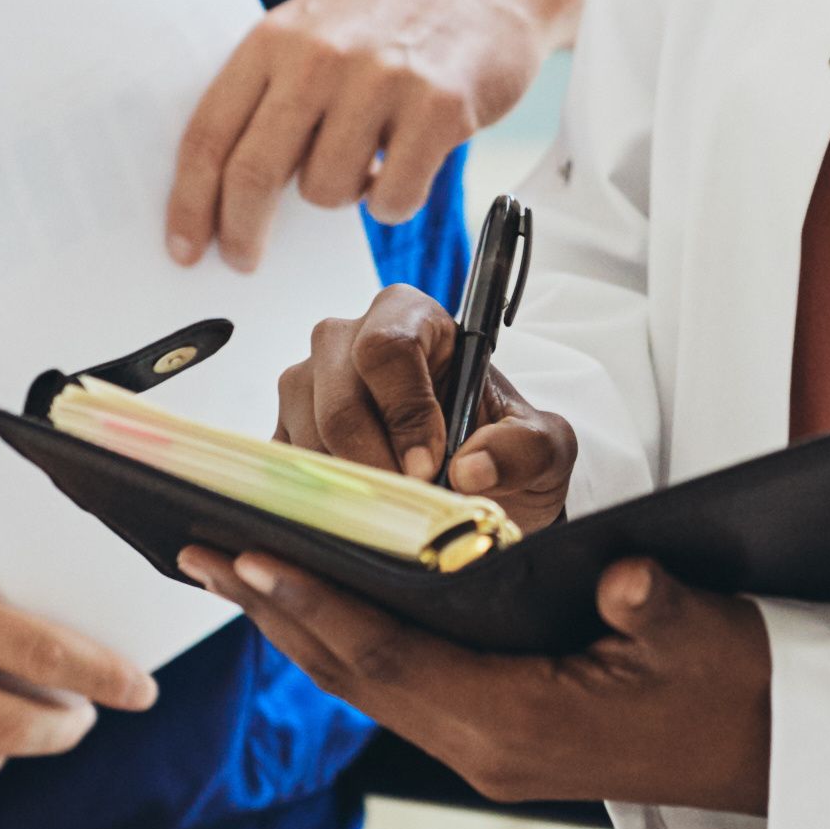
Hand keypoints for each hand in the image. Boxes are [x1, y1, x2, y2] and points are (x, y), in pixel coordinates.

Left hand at [169, 0, 562, 270]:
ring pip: (326, 192)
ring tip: (365, 159)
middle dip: (241, 233)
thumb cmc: (397, 10)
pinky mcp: (440, 110)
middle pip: (253, 173)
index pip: (209, 133)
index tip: (184, 246)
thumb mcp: (316, 25)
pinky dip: (392, 200)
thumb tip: (223, 186)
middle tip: (243, 260)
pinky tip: (404, 164)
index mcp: (277, 36)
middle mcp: (322, 56)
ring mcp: (382, 81)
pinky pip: (392, 199)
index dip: (189, 201)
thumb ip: (271, 88)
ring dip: (341, 196)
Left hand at [181, 548, 768, 814]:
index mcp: (522, 726)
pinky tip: (321, 603)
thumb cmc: (739, 688)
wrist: (775, 750)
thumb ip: (652, 604)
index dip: (317, 605)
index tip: (250, 555)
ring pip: (368, 685)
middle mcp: (487, 749)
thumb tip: (618, 573)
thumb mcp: (703, 635)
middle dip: (276, 612)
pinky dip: (349, 642)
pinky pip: (398, 688)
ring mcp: (488, 751)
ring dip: (299, 627)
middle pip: (354, 675)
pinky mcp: (498, 738)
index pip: (392, 659)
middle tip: (201, 551)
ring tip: (234, 569)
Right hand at [275, 284, 578, 526]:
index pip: (387, 348)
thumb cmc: (506, 446)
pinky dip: (320, 497)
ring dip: (350, 484)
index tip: (430, 467)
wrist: (477, 480)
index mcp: (411, 317)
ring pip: (306, 436)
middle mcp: (346, 339)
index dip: (404, 411)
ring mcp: (306, 384)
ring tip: (396, 506)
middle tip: (411, 498)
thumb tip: (471, 469)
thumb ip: (524, 449)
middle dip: (375, 460)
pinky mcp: (284, 430)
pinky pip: (285, 465)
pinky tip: (361, 511)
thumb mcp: (545, 448)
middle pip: (337, 397)